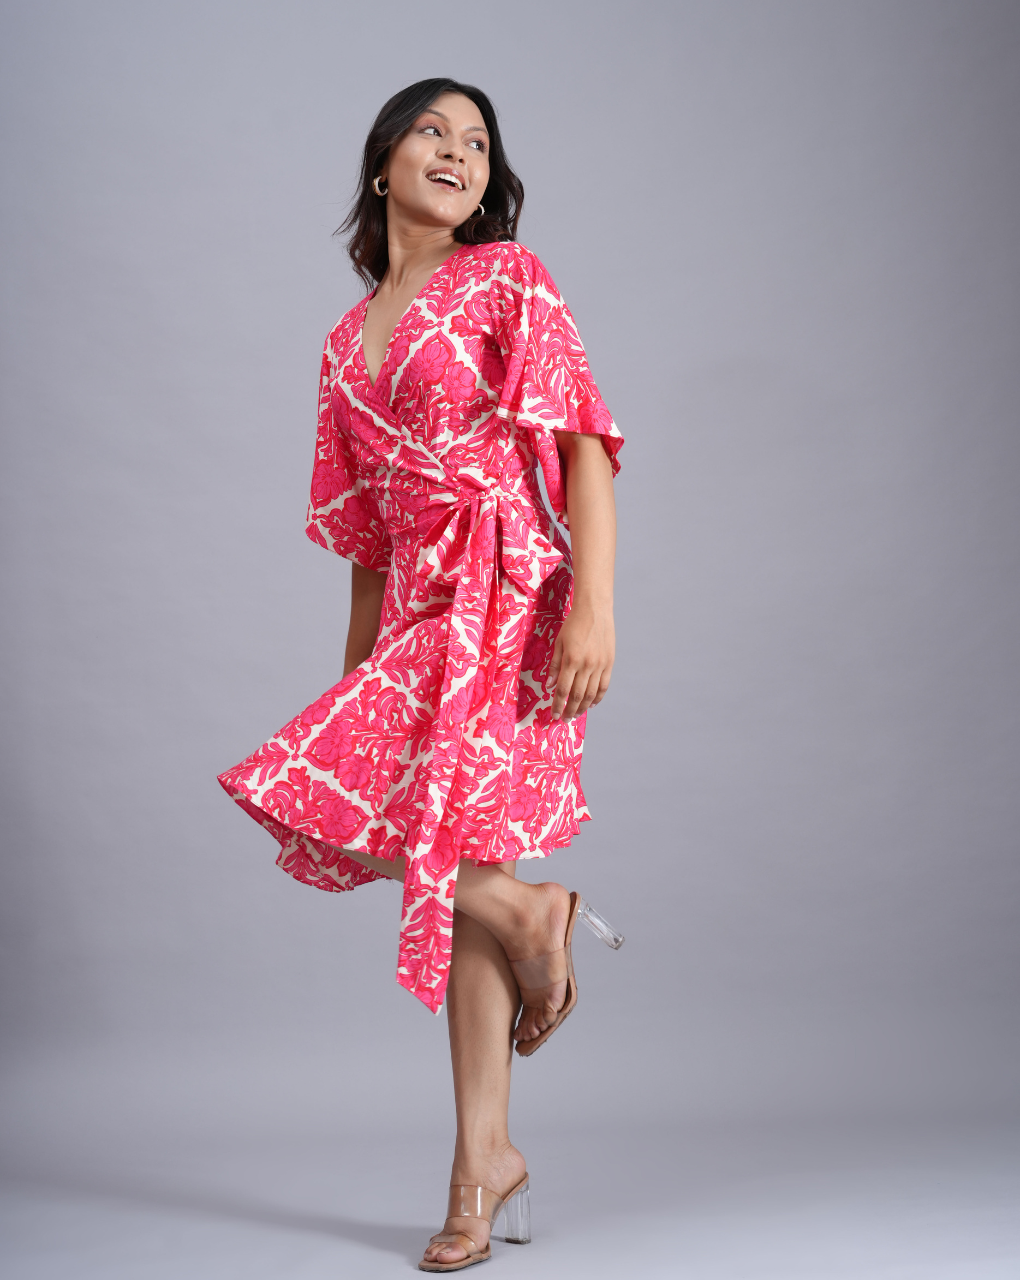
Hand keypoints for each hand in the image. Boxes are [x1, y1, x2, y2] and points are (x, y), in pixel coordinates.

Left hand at [549, 599, 614, 720]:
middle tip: (564, 719)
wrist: (595, 609)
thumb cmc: (573, 624)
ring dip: (583, 707)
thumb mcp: (559, 643)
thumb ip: (555, 666)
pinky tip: (591, 704)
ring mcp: (600, 665)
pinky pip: (604, 685)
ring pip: (591, 694)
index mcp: (571, 660)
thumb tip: (550, 686)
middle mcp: (587, 665)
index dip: (558, 705)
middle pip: (577, 695)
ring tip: (576, 714)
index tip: (554, 715)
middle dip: (570, 710)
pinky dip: (598, 697)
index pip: (563, 690)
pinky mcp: (609, 662)